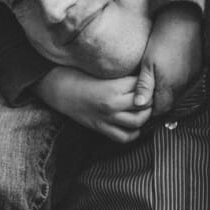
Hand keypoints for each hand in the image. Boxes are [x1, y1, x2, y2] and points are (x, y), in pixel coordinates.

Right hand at [35, 65, 150, 144]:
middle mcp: (112, 104)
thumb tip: (141, 76)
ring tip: (144, 109)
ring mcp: (107, 118)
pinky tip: (133, 125)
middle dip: (150, 99)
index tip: (147, 81)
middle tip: (150, 95)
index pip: (141, 85)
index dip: (147, 83)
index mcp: (113, 86)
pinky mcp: (101, 128)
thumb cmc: (79, 76)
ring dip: (145, 116)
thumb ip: (122, 76)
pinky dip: (133, 133)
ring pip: (138, 121)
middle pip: (144, 104)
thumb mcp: (103, 72)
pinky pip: (124, 137)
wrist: (59, 89)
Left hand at [134, 3, 202, 115]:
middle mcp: (183, 88)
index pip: (159, 110)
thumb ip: (144, 86)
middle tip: (146, 92)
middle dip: (158, 102)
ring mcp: (193, 80)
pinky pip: (186, 84)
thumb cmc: (161, 41)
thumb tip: (138, 105)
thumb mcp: (147, 63)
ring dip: (168, 92)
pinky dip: (177, 83)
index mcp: (169, 88)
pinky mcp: (198, 71)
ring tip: (157, 80)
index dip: (149, 109)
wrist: (183, 22)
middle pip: (169, 104)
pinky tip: (169, 72)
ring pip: (178, 95)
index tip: (141, 102)